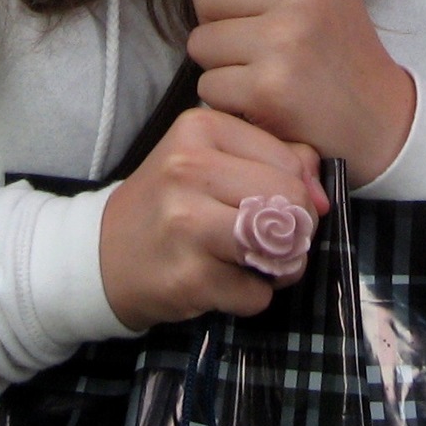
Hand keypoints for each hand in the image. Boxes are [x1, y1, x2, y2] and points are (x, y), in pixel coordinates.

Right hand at [98, 107, 326, 330]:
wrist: (102, 254)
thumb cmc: (170, 202)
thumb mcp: (213, 159)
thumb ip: (276, 159)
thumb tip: (323, 196)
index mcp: (200, 128)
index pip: (291, 161)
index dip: (300, 192)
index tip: (278, 209)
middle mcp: (189, 170)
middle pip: (292, 202)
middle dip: (296, 230)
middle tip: (274, 242)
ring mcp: (186, 224)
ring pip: (281, 246)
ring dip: (282, 266)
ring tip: (257, 264)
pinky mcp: (188, 277)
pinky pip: (257, 293)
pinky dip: (251, 296)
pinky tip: (224, 285)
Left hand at [187, 0, 417, 185]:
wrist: (379, 119)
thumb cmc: (342, 48)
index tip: (257, 5)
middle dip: (220, 22)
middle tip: (257, 44)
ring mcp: (283, 42)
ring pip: (200, 41)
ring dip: (221, 64)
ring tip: (261, 71)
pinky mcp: (267, 89)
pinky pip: (207, 85)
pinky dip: (228, 100)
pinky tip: (262, 101)